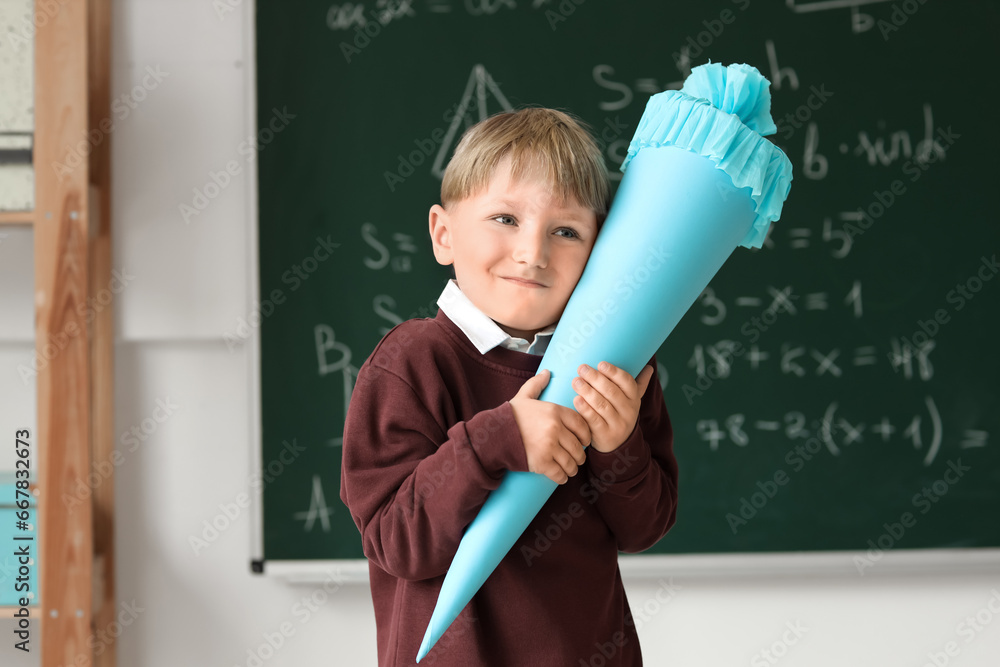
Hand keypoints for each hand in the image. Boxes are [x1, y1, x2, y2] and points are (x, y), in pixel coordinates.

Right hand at [510, 369, 590, 484]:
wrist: (493, 435)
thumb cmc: (510, 416)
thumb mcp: (524, 396)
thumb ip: (537, 384)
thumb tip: (547, 372)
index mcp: (555, 411)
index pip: (581, 425)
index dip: (586, 435)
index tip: (584, 441)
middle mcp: (555, 429)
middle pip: (578, 446)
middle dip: (579, 454)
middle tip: (577, 457)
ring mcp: (549, 447)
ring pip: (571, 462)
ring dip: (573, 467)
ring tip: (570, 468)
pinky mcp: (542, 463)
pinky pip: (560, 474)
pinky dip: (562, 477)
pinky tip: (561, 476)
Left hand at [572, 362, 654, 452]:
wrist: (619, 446)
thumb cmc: (620, 415)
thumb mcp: (632, 401)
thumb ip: (639, 384)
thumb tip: (650, 367)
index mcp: (634, 399)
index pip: (627, 382)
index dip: (614, 373)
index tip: (601, 364)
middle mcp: (628, 412)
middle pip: (612, 392)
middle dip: (596, 378)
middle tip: (582, 368)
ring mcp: (617, 424)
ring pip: (602, 405)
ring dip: (588, 391)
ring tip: (576, 381)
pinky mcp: (604, 435)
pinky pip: (594, 420)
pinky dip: (585, 409)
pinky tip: (576, 400)